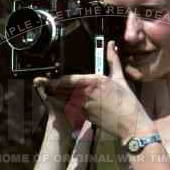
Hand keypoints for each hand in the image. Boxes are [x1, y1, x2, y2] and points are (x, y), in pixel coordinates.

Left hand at [38, 41, 154, 139]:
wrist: (130, 124)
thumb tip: (110, 45)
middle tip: (40, 82)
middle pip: (62, 89)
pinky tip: (57, 102)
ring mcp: (84, 106)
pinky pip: (69, 108)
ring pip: (63, 99)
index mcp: (94, 82)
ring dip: (53, 95)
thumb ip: (112, 60)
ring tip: (45, 90)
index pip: (69, 79)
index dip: (55, 79)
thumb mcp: (119, 78)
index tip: (46, 77)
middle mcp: (86, 94)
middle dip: (50, 86)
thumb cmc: (127, 102)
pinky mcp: (84, 116)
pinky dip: (62, 104)